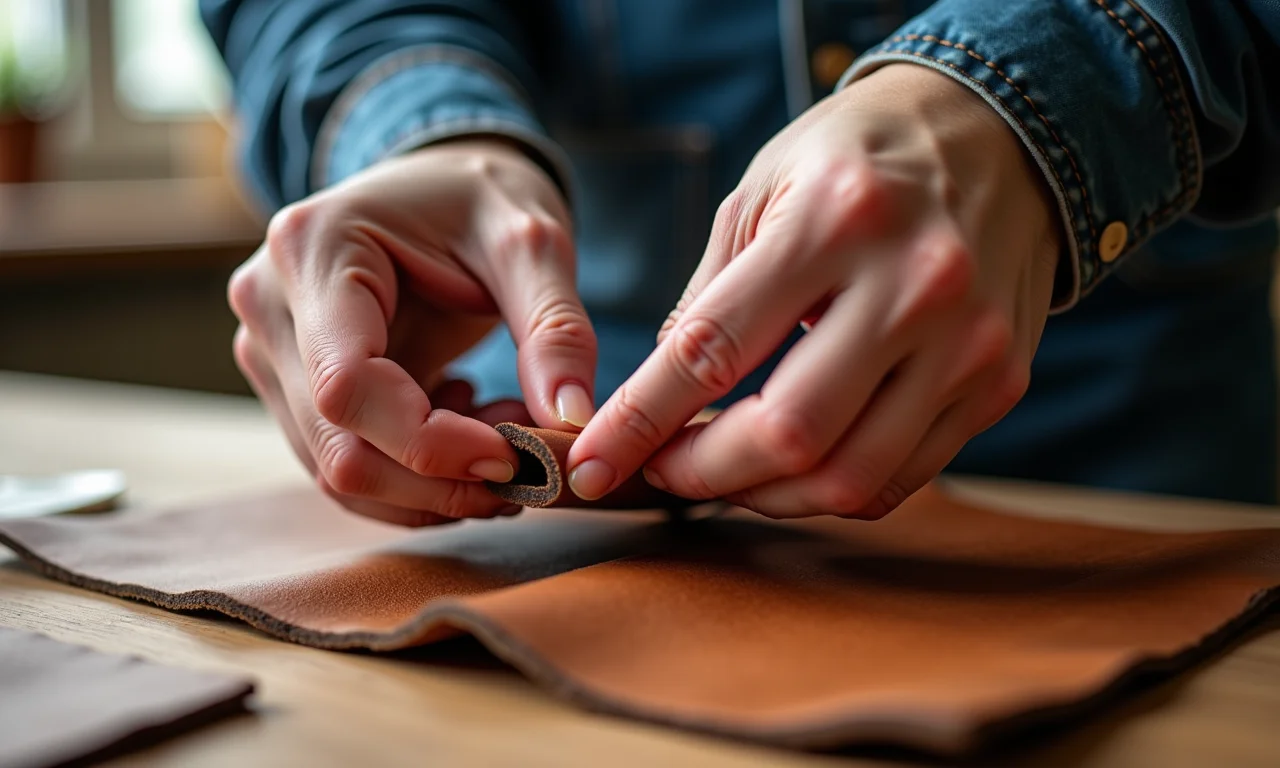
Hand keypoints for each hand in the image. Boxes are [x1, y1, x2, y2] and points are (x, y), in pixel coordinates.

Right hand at [230, 139, 597, 524]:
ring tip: (508, 434)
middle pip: (338, 447)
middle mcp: (269, 306)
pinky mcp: (292, 388)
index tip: (515, 456)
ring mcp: (270, 352)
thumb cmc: (482, 198)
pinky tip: (475, 428)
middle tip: (529, 465)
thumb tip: (571, 424)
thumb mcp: (532, 243)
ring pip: (340, 473)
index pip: (348, 387)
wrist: (441, 184)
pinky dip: (422, 477)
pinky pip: (349, 466)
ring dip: (437, 485)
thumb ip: (556, 328)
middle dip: (443, 480)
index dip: (431, 444)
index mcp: (313, 250)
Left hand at [567, 64, 1060, 517]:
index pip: (713, 350)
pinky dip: (830, 489)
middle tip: (663, 470)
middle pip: (788, 433)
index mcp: (833, 220)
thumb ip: (708, 296)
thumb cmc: (860, 158)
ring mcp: (967, 341)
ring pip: (849, 477)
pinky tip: (792, 468)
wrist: (1002, 134)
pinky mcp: (998, 382)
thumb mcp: (764, 188)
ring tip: (725, 475)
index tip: (592, 464)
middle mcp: (913, 284)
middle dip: (702, 473)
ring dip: (765, 498)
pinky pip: (901, 476)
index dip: (640, 421)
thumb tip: (659, 399)